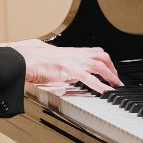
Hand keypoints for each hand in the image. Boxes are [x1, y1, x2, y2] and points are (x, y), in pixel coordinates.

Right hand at [0, 39, 121, 92]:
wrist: (25, 59)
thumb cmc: (33, 60)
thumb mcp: (51, 59)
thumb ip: (59, 65)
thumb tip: (61, 73)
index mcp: (71, 52)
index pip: (94, 51)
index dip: (105, 60)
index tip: (111, 69)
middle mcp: (75, 54)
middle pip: (101, 56)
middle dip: (112, 67)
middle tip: (117, 80)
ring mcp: (73, 61)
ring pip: (99, 64)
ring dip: (110, 75)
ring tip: (115, 86)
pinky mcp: (69, 70)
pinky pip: (89, 77)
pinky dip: (99, 84)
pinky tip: (104, 91)